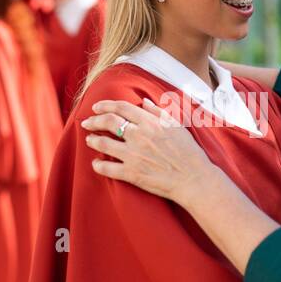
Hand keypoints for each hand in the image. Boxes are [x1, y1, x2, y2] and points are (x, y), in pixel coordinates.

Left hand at [82, 98, 216, 206]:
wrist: (194, 178)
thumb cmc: (189, 152)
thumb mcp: (177, 126)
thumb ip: (159, 112)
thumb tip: (144, 103)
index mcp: (150, 122)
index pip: (121, 107)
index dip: (105, 105)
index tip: (96, 107)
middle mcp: (139, 136)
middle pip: (108, 122)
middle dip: (93, 120)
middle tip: (86, 123)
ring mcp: (134, 155)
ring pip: (103, 143)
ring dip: (93, 140)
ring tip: (89, 140)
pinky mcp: (132, 174)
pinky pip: (107, 168)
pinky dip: (98, 165)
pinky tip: (96, 164)